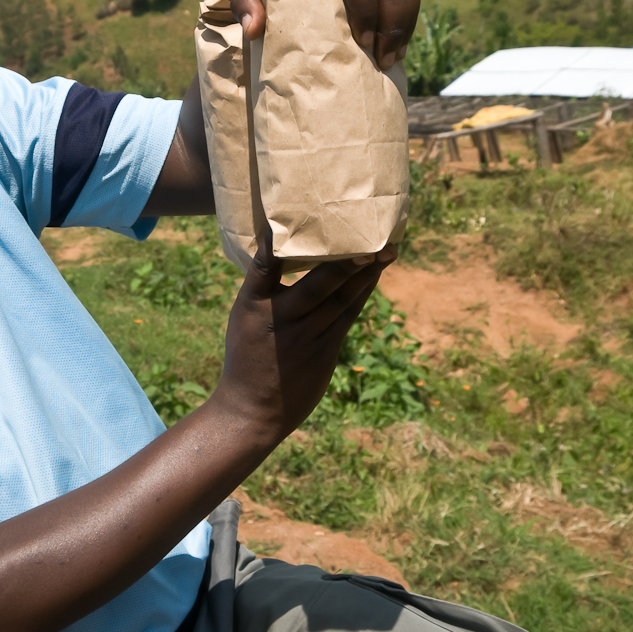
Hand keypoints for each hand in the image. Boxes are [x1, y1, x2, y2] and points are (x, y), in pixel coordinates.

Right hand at [211, 230, 394, 442]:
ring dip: (366, 274)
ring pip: (341, 300)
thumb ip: (265, 286)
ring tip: (388, 250)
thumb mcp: (244, 317)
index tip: (289, 222)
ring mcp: (306, 338)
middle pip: (317, 285)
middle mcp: (281, 319)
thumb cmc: (248, 355)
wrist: (252, 409)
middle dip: (346, 262)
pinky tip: (375, 274)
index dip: (276, 245)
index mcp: (252, 306)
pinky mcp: (325, 352)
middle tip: (371, 238)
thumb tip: (288, 248)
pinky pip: (348, 316)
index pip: (263, 268)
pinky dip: (363, 293)